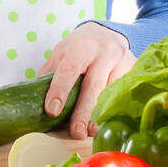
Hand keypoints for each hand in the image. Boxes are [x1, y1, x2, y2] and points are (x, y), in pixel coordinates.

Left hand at [41, 22, 136, 138]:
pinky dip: (115, 108)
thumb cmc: (79, 48)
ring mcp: (122, 61)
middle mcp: (103, 52)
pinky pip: (124, 93)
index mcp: (80, 47)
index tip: (52, 111)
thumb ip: (49, 75)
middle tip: (76, 133)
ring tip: (90, 132)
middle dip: (83, 112)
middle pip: (93, 86)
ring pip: (111, 92)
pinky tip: (106, 121)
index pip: (69, 70)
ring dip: (100, 115)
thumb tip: (33, 102)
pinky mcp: (134, 69)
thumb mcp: (61, 54)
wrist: (107, 33)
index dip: (60, 91)